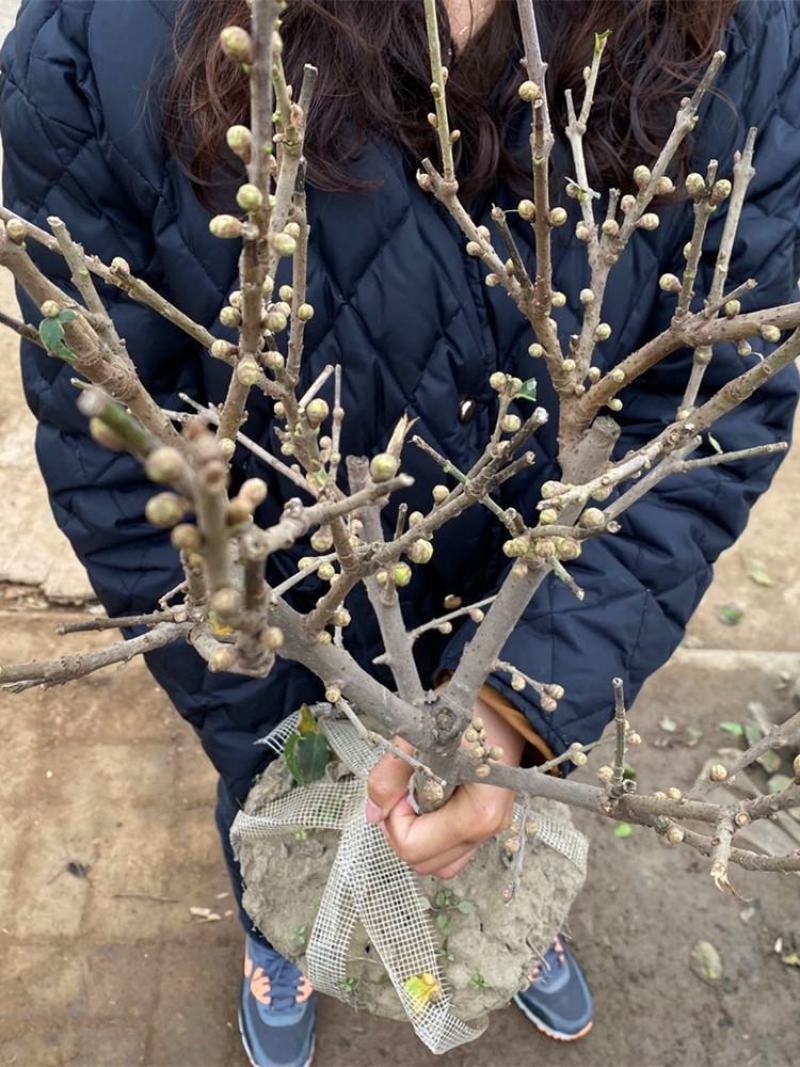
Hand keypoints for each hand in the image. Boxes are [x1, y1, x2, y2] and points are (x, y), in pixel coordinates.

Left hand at [365, 698, 524, 878]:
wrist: (505, 704)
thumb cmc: (468, 715)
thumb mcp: (421, 737)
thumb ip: (390, 775)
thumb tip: (373, 814)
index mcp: (477, 814)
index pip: (412, 847)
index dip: (394, 819)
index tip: (401, 787)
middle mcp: (488, 830)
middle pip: (423, 862)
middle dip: (402, 829)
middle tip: (403, 792)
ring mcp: (491, 830)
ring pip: (438, 863)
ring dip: (417, 836)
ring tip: (417, 797)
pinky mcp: (488, 824)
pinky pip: (453, 851)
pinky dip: (434, 834)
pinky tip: (432, 800)